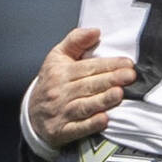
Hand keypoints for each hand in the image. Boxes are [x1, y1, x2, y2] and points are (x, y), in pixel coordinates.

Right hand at [30, 27, 134, 147]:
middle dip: (110, 80)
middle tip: (130, 76)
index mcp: (60, 72)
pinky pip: (77, 128)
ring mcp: (60, 113)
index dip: (109, 65)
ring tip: (119, 94)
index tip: (128, 63)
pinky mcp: (61, 131)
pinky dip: (91, 125)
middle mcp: (59, 92)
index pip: (88, 67)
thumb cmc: (51, 82)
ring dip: (102, 100)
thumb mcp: (57, 57)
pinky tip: (104, 119)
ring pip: (84, 106)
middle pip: (88, 85)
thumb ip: (76, 41)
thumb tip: (96, 30)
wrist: (32, 114)